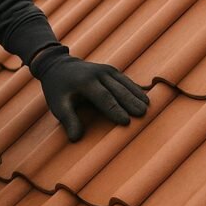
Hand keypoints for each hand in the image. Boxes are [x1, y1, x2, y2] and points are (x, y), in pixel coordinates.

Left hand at [30, 45, 148, 141]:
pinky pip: (125, 80)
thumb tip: (75, 139)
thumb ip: (68, 120)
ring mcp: (105, 70)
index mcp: (85, 82)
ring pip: (124, 84)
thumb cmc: (58, 89)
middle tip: (143, 115)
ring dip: (136, 95)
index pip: (103, 97)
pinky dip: (135, 88)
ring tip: (147, 108)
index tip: (126, 122)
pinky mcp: (110, 70)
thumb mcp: (58, 104)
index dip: (115, 110)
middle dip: (130, 102)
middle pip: (117, 90)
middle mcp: (97, 74)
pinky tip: (144, 98)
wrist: (58, 65)